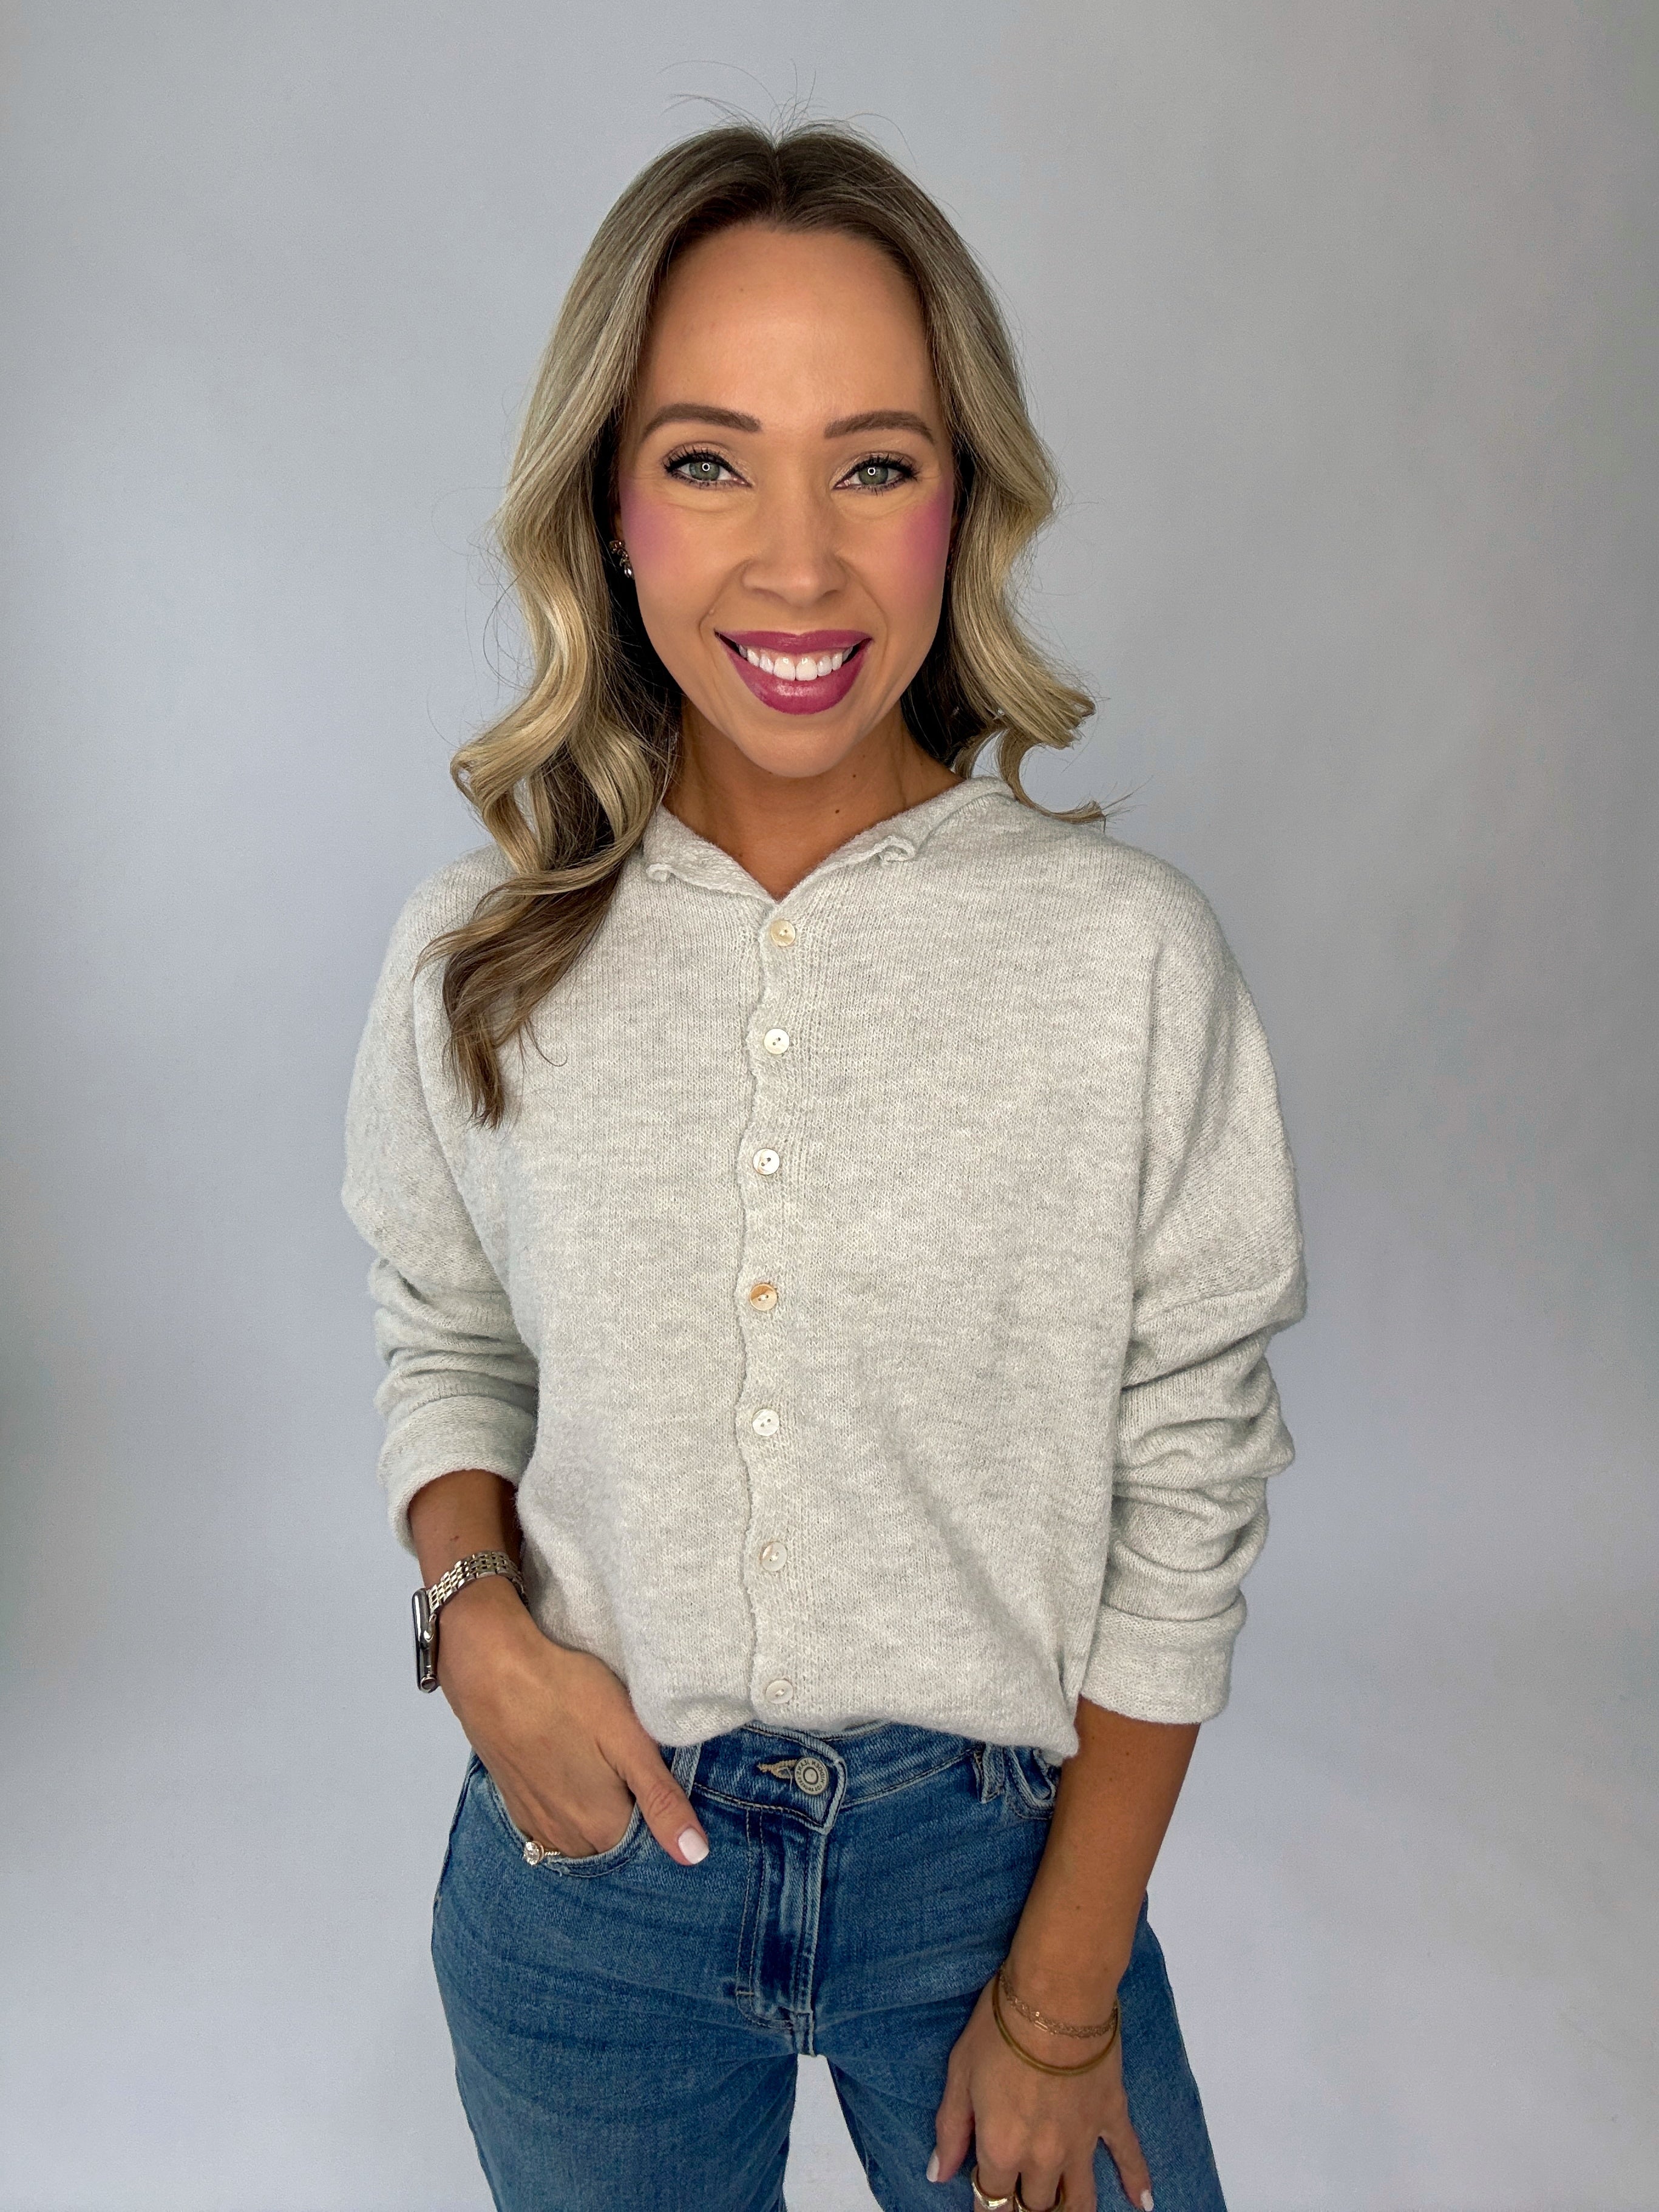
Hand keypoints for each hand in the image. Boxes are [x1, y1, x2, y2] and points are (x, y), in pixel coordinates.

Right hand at [434, 1577, 709, 1864]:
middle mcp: (567, 1840)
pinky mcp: (516, 1802)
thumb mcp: (629, 1739)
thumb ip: (662, 1800)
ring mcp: (536, 1823)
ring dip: (600, 1812)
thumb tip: (695, 1855)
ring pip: (585, 1834)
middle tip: (637, 1766)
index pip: (650, 1845)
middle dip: (634, 1815)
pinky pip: (555, 1821)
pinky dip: (571, 1805)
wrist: (491, 1670)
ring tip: (608, 1768)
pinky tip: (575, 1771)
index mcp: (602, 1829)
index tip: (668, 1782)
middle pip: (616, 1842)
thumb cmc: (566, 1695)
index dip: (665, 1815)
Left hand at [930, 1972, 1151, 2211]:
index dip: (985, 2203)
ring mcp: (1081, 2141)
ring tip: (1065, 2209)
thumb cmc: (1000, 2028)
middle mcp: (1044, 2158)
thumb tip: (938, 2174)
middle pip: (1037, 2204)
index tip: (985, 2195)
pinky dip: (1138, 2183)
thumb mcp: (960, 2072)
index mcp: (1002, 2148)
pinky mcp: (1111, 2117)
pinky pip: (1129, 2158)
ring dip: (1071, 2210)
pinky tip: (1142, 2204)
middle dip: (1026, 2203)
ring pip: (1080, 2201)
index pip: (991, 2200)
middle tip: (1022, 2190)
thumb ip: (950, 2129)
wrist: (1056, 1996)